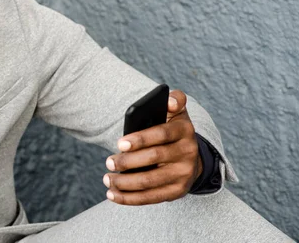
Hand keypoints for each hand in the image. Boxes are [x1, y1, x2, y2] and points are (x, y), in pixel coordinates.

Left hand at [103, 90, 202, 204]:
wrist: (191, 156)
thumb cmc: (173, 130)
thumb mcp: (176, 112)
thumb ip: (174, 100)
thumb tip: (168, 99)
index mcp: (184, 130)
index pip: (162, 134)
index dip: (140, 139)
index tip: (119, 143)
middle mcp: (188, 153)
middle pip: (154, 158)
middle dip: (128, 162)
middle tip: (108, 161)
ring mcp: (184, 174)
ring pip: (150, 181)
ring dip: (125, 182)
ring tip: (106, 178)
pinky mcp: (177, 191)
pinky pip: (151, 198)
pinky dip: (129, 198)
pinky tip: (112, 194)